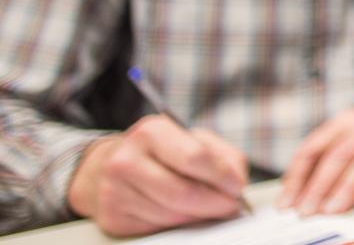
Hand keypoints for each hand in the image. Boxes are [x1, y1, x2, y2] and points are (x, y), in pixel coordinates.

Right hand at [67, 114, 248, 235]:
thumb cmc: (161, 152)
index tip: (237, 187)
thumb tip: (236, 184)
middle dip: (215, 203)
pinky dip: (178, 224)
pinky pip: (157, 229)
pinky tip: (181, 212)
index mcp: (151, 132)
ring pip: (172, 215)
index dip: (221, 176)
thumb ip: (223, 156)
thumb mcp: (193, 139)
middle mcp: (126, 160)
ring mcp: (114, 191)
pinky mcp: (113, 218)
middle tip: (231, 206)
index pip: (194, 157)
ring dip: (199, 216)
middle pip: (183, 193)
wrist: (108, 167)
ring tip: (207, 207)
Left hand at [278, 88, 353, 214]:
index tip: (288, 201)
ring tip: (334, 209)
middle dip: (319, 187)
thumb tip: (304, 192)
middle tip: (307, 211)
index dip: (298, 177)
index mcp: (348, 121)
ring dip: (348, 189)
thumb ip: (335, 153)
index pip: (314, 148)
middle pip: (339, 156)